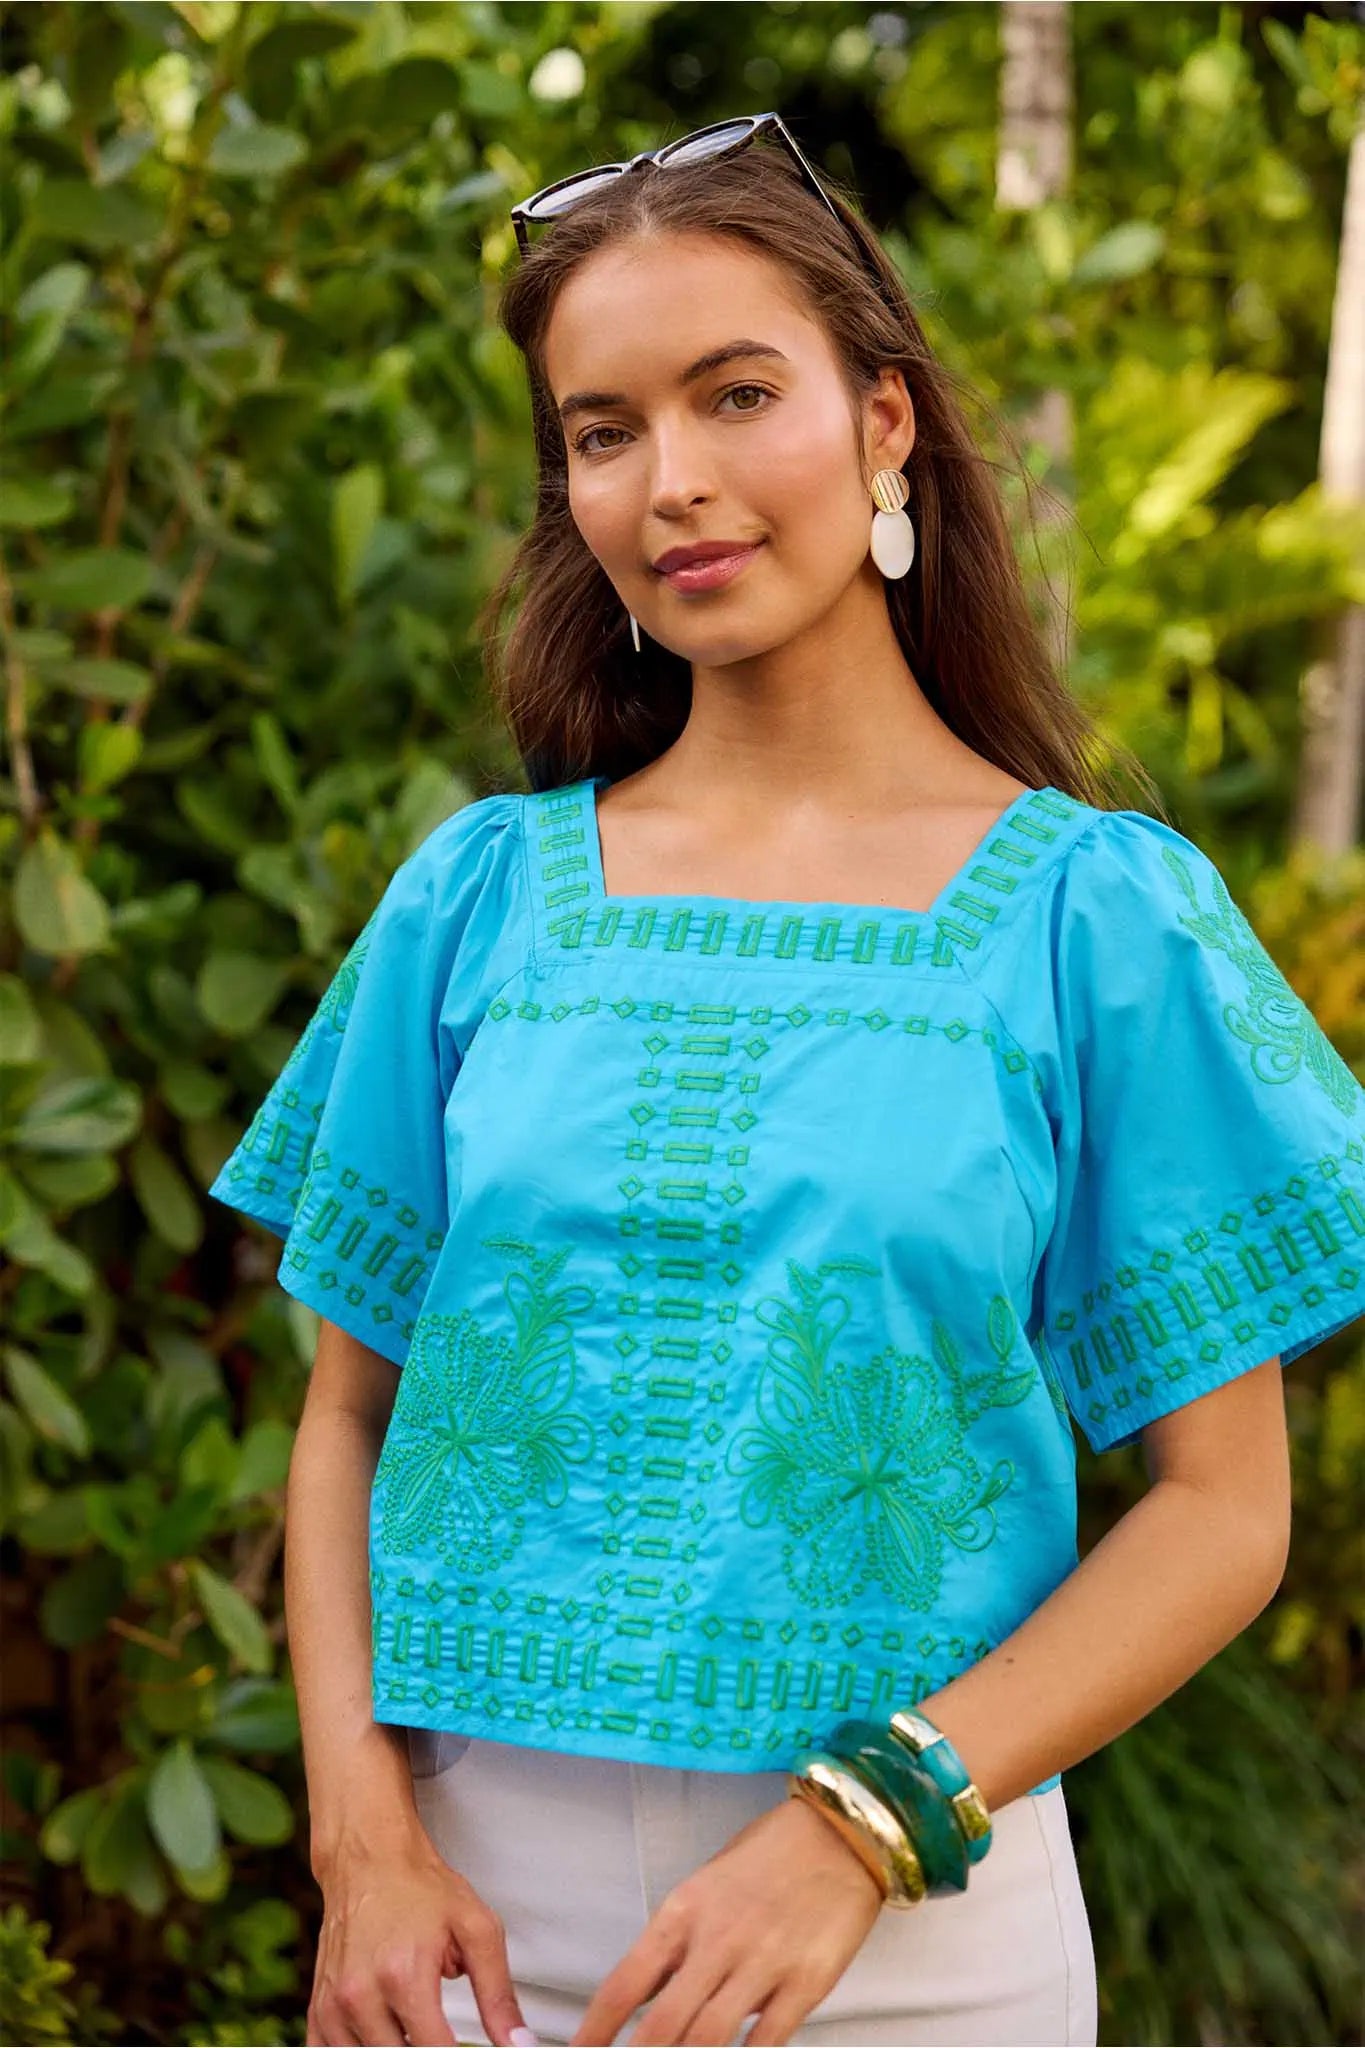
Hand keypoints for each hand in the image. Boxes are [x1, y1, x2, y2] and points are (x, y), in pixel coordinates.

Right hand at [307, 1818, 533, 2046]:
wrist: (369, 1859)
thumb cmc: (421, 1889)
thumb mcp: (476, 1929)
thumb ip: (498, 1994)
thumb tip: (517, 2045)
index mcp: (404, 1976)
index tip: (465, 2045)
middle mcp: (361, 1996)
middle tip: (441, 2028)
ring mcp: (334, 2006)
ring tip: (416, 2025)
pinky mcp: (319, 2009)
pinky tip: (385, 2032)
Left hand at [568, 1790, 884, 2046]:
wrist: (840, 1832)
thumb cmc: (767, 1855)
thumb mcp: (707, 1886)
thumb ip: (676, 1943)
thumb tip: (640, 1998)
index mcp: (684, 1911)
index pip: (624, 1984)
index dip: (594, 2031)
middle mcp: (717, 1940)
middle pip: (662, 2026)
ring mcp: (762, 1964)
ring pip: (708, 2039)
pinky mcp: (806, 1984)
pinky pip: (767, 2042)